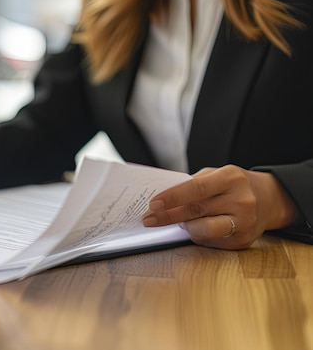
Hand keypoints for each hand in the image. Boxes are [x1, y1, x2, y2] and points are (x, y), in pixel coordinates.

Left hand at [142, 165, 298, 249]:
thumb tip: (162, 200)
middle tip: (148, 220)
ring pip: (203, 230)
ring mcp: (244, 222)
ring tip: (178, 222)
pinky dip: (197, 236)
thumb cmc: (233, 185)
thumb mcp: (216, 175)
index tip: (153, 204)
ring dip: (184, 228)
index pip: (196, 188)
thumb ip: (192, 185)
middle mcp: (240, 200)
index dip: (172, 197)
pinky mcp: (243, 241)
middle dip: (168, 216)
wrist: (268, 199)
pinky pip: (210, 242)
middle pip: (196, 211)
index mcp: (230, 178)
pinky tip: (195, 229)